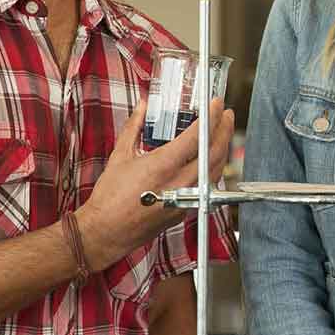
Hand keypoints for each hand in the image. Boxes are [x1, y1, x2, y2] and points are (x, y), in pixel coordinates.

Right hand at [76, 97, 233, 270]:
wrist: (108, 231)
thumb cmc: (110, 198)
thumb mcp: (120, 156)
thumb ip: (134, 127)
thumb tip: (142, 106)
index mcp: (163, 167)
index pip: (197, 136)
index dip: (211, 117)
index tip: (216, 104)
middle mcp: (179, 183)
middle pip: (214, 153)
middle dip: (225, 130)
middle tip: (227, 115)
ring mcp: (186, 199)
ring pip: (215, 170)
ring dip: (222, 149)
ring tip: (222, 133)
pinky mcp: (186, 210)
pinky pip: (208, 185)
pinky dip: (214, 168)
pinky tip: (211, 159)